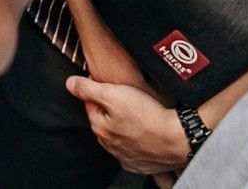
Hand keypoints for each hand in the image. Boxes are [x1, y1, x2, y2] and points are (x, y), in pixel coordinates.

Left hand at [65, 75, 189, 174]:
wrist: (177, 137)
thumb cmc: (148, 115)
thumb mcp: (113, 93)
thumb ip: (88, 88)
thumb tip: (69, 83)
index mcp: (100, 128)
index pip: (91, 105)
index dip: (99, 91)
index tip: (110, 85)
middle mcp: (110, 146)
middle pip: (105, 121)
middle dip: (111, 110)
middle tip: (127, 99)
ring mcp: (126, 157)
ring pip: (119, 137)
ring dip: (124, 126)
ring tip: (139, 115)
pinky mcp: (141, 165)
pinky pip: (134, 152)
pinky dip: (136, 144)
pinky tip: (145, 134)